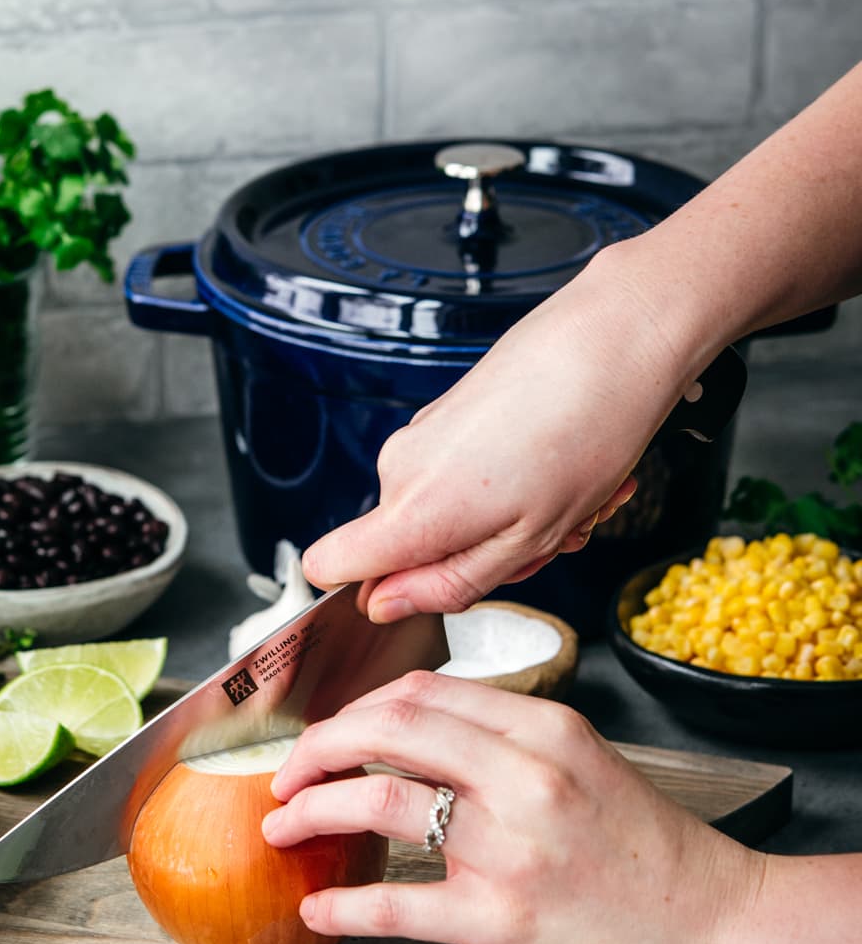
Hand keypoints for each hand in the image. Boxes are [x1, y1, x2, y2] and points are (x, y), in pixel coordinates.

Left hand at [264, 672, 763, 943]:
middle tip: (287, 773)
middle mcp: (524, 774)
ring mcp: (511, 847)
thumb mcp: (589, 765)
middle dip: (318, 747)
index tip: (329, 734)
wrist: (723, 928)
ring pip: (378, 802)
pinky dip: (343, 906)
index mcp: (544, 729)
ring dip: (312, 811)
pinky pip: (396, 904)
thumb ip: (511, 744)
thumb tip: (423, 736)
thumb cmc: (656, 855)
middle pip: (386, 728)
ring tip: (281, 827)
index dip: (355, 710)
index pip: (421, 692)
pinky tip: (317, 910)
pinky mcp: (503, 920)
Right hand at [302, 251, 693, 619]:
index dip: (373, 591)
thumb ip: (448, 583)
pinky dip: (516, 484)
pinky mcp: (447, 415)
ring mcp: (423, 435)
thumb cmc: (586, 430)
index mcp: (413, 507)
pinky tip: (566, 467)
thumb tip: (386, 606)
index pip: (329, 564)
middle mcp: (402, 467)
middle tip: (549, 534)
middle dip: (482, 555)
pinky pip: (466, 478)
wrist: (614, 338)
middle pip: (412, 550)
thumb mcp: (527, 541)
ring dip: (513, 520)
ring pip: (450, 515)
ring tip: (572, 497)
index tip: (431, 589)